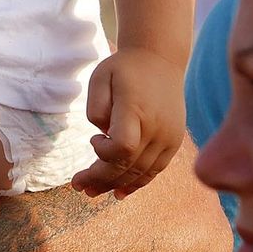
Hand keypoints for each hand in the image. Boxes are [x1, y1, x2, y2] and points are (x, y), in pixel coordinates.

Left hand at [71, 47, 185, 198]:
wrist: (160, 59)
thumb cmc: (124, 68)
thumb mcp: (100, 77)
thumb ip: (96, 107)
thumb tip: (102, 135)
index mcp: (137, 108)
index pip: (122, 147)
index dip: (104, 153)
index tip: (92, 139)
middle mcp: (157, 127)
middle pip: (129, 166)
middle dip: (100, 179)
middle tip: (78, 186)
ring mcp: (169, 137)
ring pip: (141, 173)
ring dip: (115, 185)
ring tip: (93, 191)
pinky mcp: (173, 142)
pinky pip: (155, 170)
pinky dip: (137, 182)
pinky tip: (119, 191)